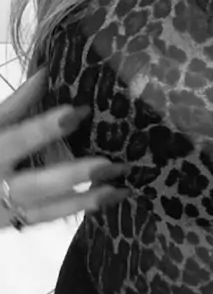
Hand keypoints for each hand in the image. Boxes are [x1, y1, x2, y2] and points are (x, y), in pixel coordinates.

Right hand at [0, 68, 127, 229]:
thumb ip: (19, 102)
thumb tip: (48, 70)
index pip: (20, 139)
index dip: (48, 127)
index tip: (80, 111)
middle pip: (38, 184)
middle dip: (75, 175)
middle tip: (111, 164)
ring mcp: (3, 210)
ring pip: (47, 210)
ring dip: (86, 200)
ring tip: (120, 188)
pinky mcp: (12, 224)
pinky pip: (46, 220)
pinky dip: (75, 210)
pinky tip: (105, 200)